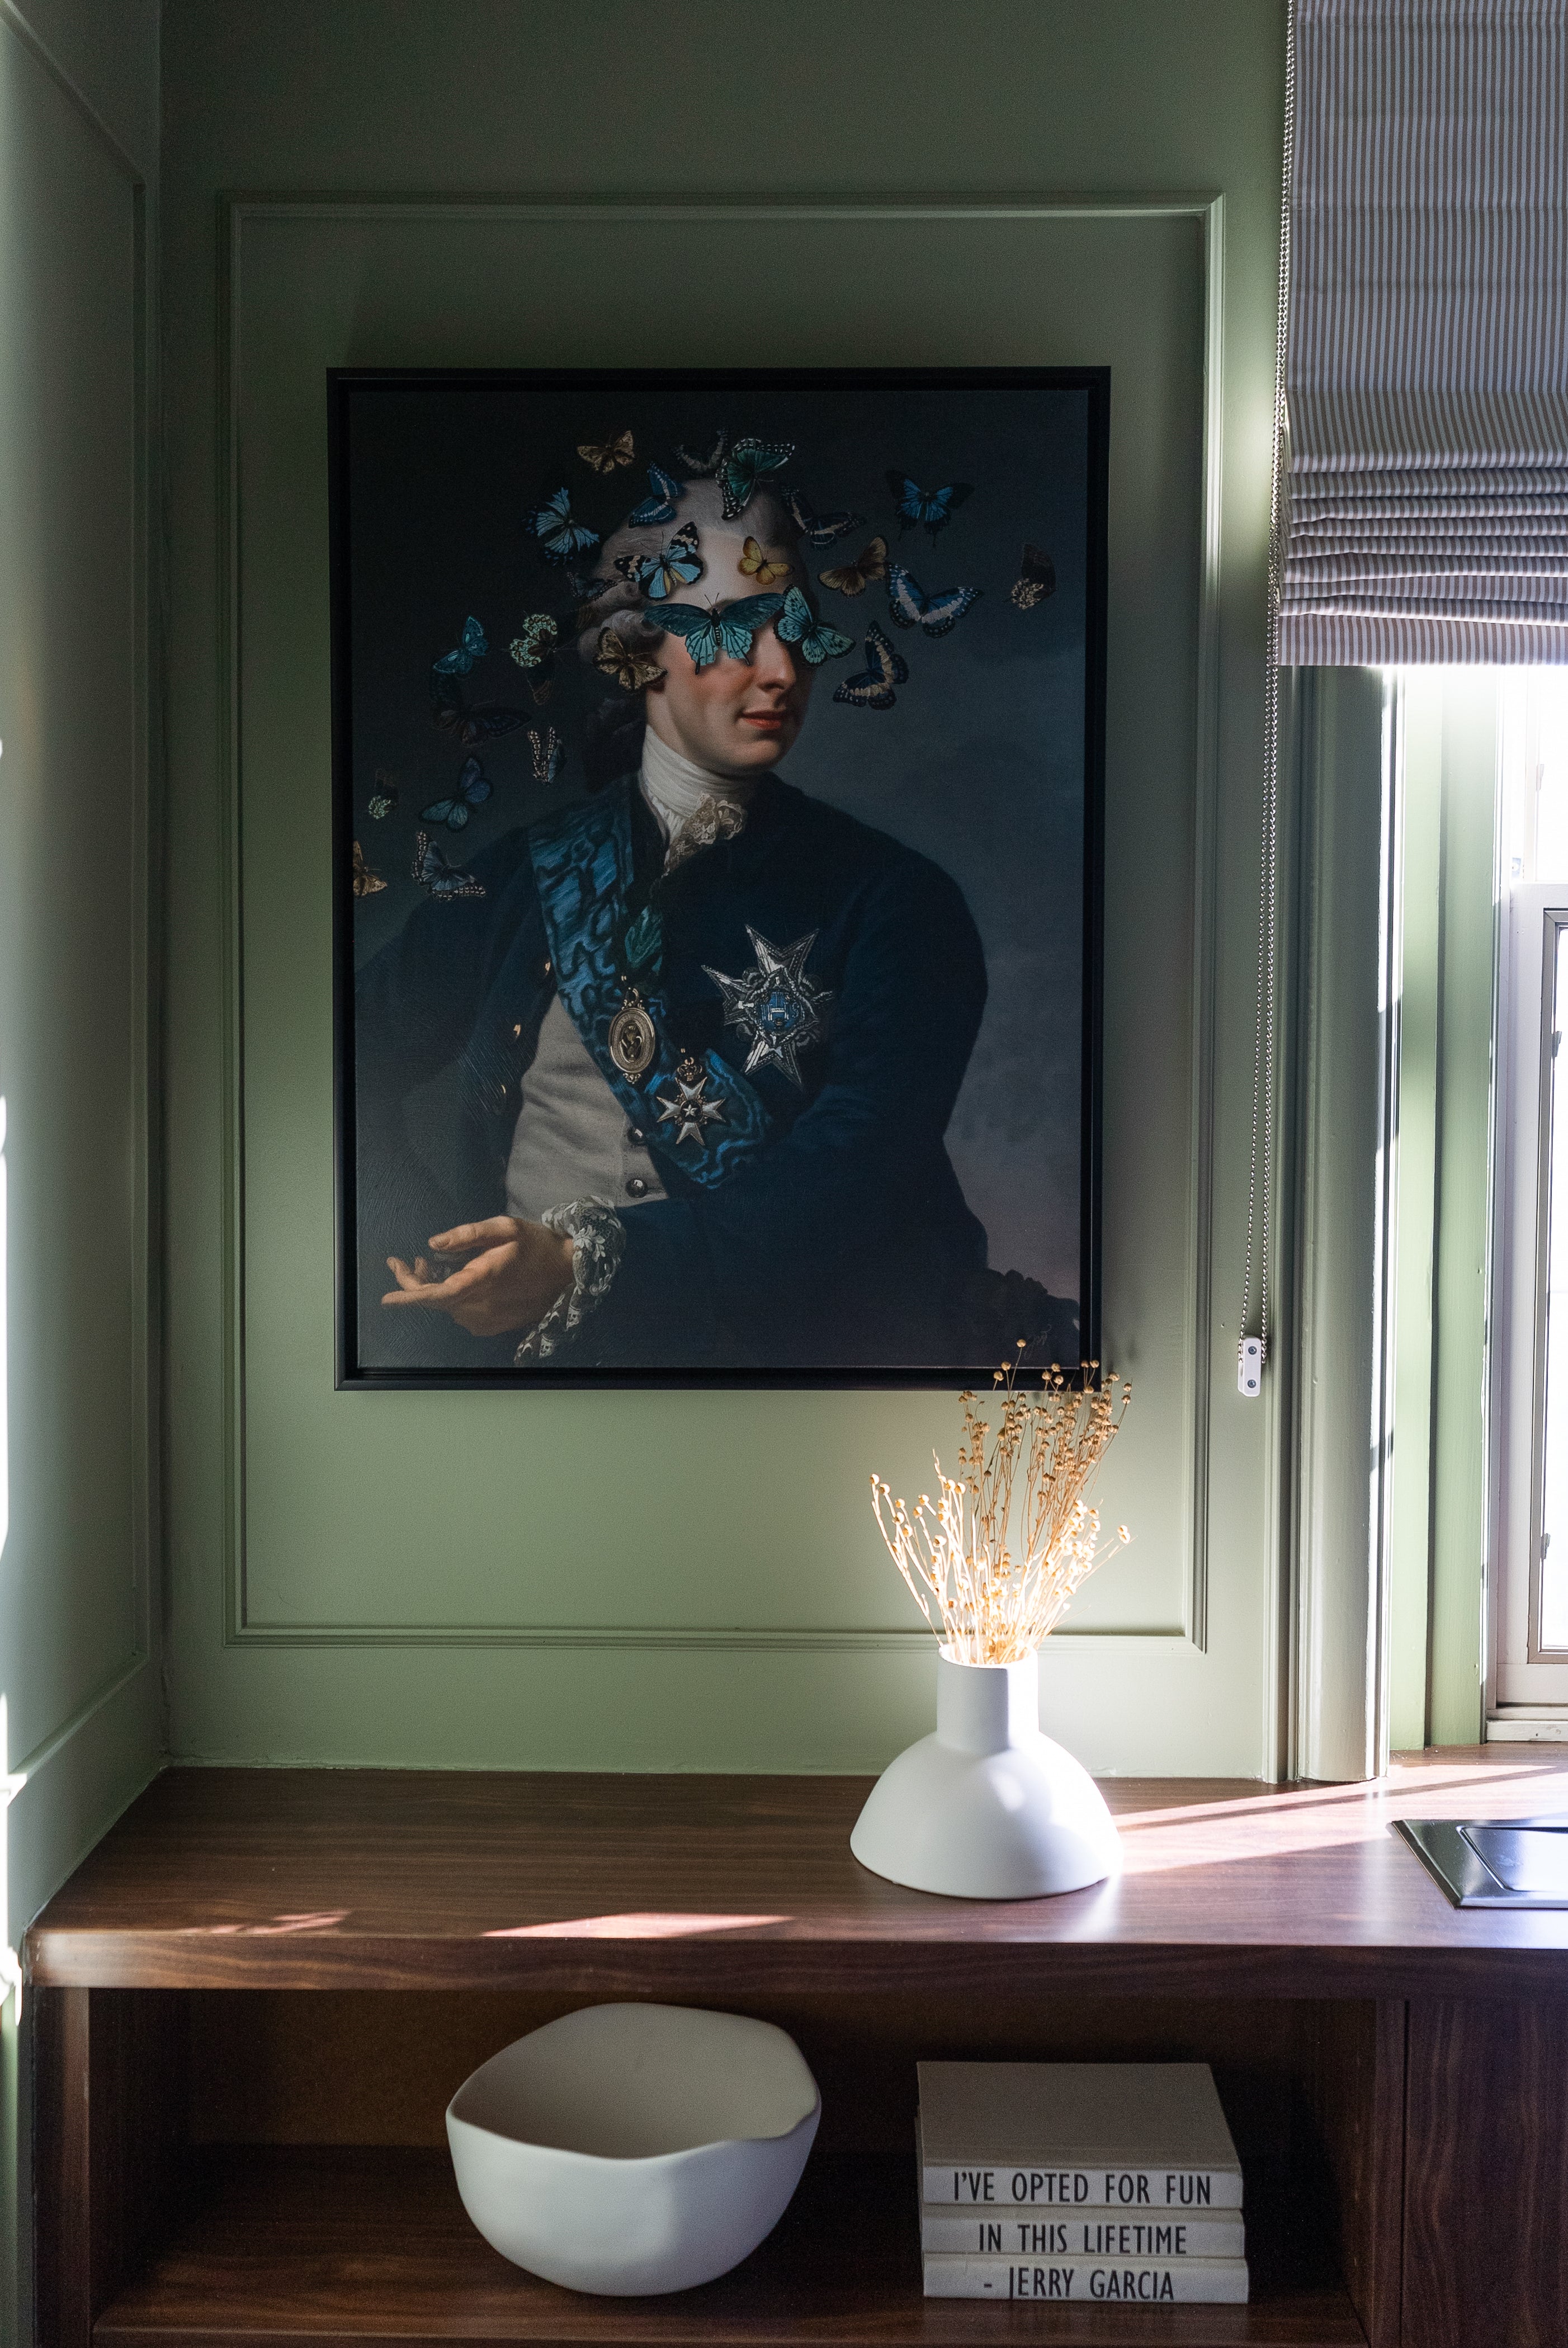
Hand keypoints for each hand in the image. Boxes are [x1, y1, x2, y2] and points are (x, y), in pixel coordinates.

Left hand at [382, 1217, 573, 1336]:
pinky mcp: (492, 1326)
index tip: (386, 1298)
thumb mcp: (505, 1228)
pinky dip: (451, 1299)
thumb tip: (433, 1243)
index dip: (409, 1296)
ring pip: (447, 1308)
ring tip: (433, 1265)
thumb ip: (468, 1235)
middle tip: (408, 1262)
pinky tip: (455, 1281)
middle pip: (436, 1302)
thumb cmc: (537, 1245)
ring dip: (435, 1289)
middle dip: (416, 1283)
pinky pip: (461, 1314)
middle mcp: (481, 1306)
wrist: (569, 1274)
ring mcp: (487, 1320)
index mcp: (483, 1280)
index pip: (436, 1295)